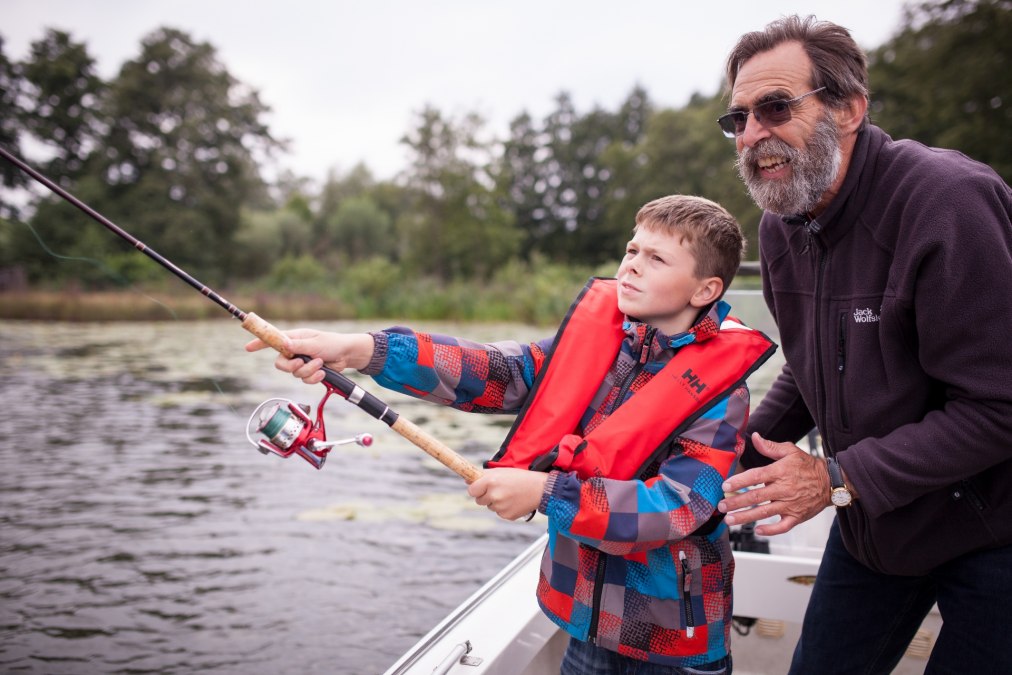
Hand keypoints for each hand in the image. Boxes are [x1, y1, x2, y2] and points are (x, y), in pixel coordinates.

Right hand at [245, 329, 373, 383]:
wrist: (346, 355)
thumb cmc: (332, 343)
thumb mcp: (316, 343)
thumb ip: (299, 346)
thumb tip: (284, 345)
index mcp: (294, 339)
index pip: (272, 340)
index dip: (259, 343)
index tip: (248, 347)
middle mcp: (294, 351)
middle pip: (280, 363)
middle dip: (291, 366)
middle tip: (301, 363)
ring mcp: (301, 362)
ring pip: (294, 373)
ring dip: (308, 370)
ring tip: (320, 363)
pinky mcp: (309, 372)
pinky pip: (304, 380)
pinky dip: (314, 377)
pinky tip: (322, 372)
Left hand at [467, 468, 548, 520]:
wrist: (540, 489)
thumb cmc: (520, 477)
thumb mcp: (502, 471)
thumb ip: (484, 476)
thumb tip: (467, 481)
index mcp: (491, 481)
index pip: (471, 490)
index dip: (475, 489)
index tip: (479, 488)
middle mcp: (494, 495)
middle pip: (479, 500)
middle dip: (485, 496)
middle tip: (498, 490)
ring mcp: (500, 507)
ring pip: (490, 507)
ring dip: (496, 502)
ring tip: (509, 494)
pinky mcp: (507, 515)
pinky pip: (499, 513)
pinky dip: (504, 508)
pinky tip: (514, 501)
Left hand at [717, 432, 830, 534]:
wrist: (832, 481)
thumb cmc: (808, 465)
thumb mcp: (790, 451)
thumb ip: (770, 447)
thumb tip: (754, 436)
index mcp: (780, 472)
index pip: (756, 476)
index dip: (740, 481)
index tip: (725, 486)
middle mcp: (784, 489)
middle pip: (757, 497)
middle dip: (737, 502)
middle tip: (721, 506)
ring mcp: (791, 505)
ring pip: (765, 513)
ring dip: (746, 517)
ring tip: (730, 520)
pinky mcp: (797, 517)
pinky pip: (783, 527)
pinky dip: (770, 530)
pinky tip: (757, 530)